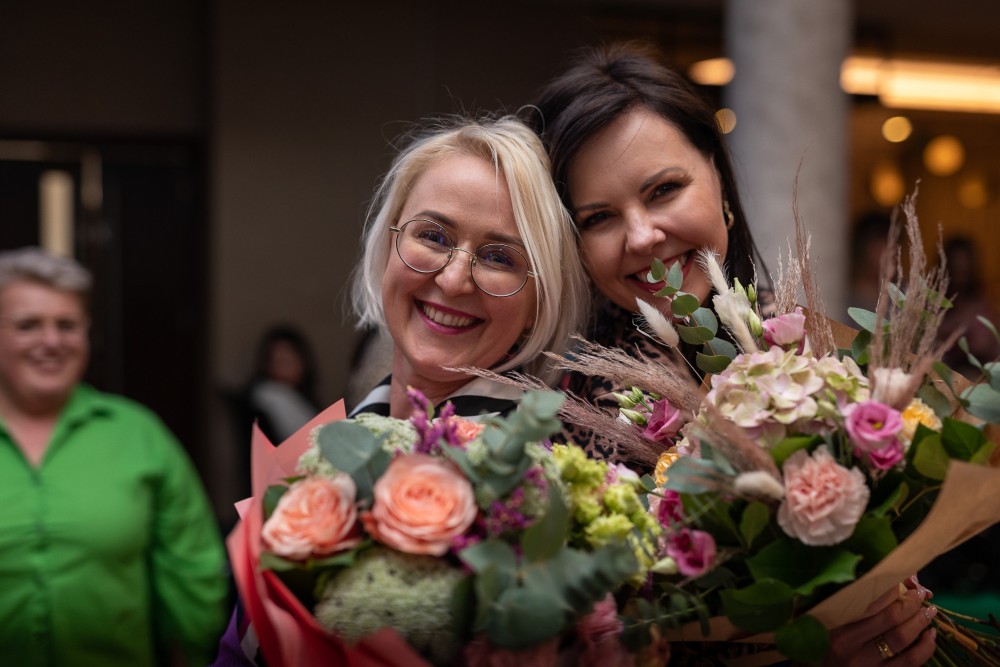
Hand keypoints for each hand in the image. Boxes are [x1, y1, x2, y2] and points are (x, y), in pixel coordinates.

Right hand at [823, 576, 937, 665]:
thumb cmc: (821, 643)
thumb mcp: (823, 618)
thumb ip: (844, 599)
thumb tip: (881, 579)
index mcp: (834, 623)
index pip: (869, 600)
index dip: (893, 587)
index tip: (905, 580)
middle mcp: (849, 644)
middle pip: (889, 618)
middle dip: (911, 602)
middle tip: (920, 594)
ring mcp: (866, 664)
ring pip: (901, 639)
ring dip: (920, 622)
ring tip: (928, 611)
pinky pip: (910, 662)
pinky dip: (925, 648)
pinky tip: (930, 636)